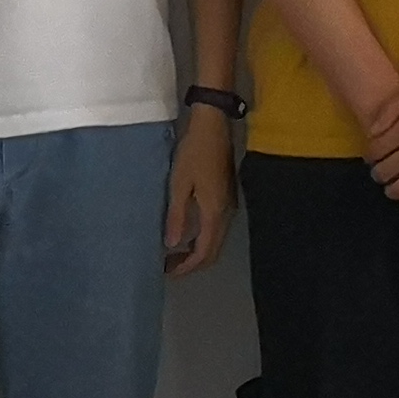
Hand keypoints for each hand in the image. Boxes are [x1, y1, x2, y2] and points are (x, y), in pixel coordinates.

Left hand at [165, 108, 237, 276]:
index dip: (187, 267)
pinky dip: (202, 237)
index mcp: (215, 213)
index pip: (204, 252)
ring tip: (174, 251)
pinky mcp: (227, 196)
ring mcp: (230, 204)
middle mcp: (227, 213)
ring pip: (216, 240)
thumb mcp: (179, 184)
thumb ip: (177, 216)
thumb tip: (172, 245)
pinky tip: (187, 231)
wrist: (214, 125)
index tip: (168, 272)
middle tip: (168, 265)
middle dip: (193, 263)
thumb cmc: (194, 152)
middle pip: (213, 250)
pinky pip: (217, 228)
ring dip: (197, 250)